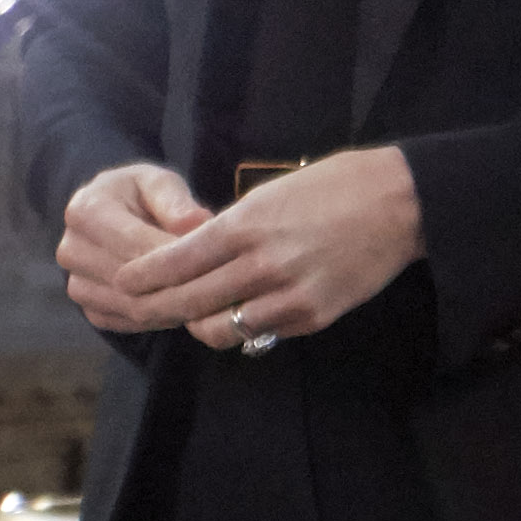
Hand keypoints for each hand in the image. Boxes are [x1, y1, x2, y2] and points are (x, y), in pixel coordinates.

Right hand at [56, 163, 211, 335]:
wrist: (111, 217)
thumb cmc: (140, 195)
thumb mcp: (158, 182)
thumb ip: (176, 201)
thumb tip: (199, 222)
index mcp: (84, 210)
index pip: (134, 243)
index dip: (177, 254)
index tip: (217, 256)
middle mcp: (71, 251)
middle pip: (133, 280)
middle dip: (179, 283)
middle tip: (220, 282)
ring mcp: (75, 284)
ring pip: (133, 307)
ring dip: (174, 306)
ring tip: (208, 294)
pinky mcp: (88, 309)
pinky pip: (129, 323)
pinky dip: (161, 318)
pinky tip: (185, 305)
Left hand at [109, 146, 423, 352]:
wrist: (398, 203)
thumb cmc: (331, 187)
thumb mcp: (268, 196)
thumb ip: (229, 230)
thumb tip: (192, 255)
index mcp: (246, 226)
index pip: (177, 261)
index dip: (144, 277)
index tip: (123, 281)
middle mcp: (263, 264)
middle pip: (190, 301)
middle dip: (156, 308)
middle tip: (138, 309)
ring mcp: (290, 295)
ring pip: (222, 328)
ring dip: (200, 325)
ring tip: (192, 315)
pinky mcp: (314, 317)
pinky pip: (263, 333)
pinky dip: (243, 328)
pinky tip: (237, 316)